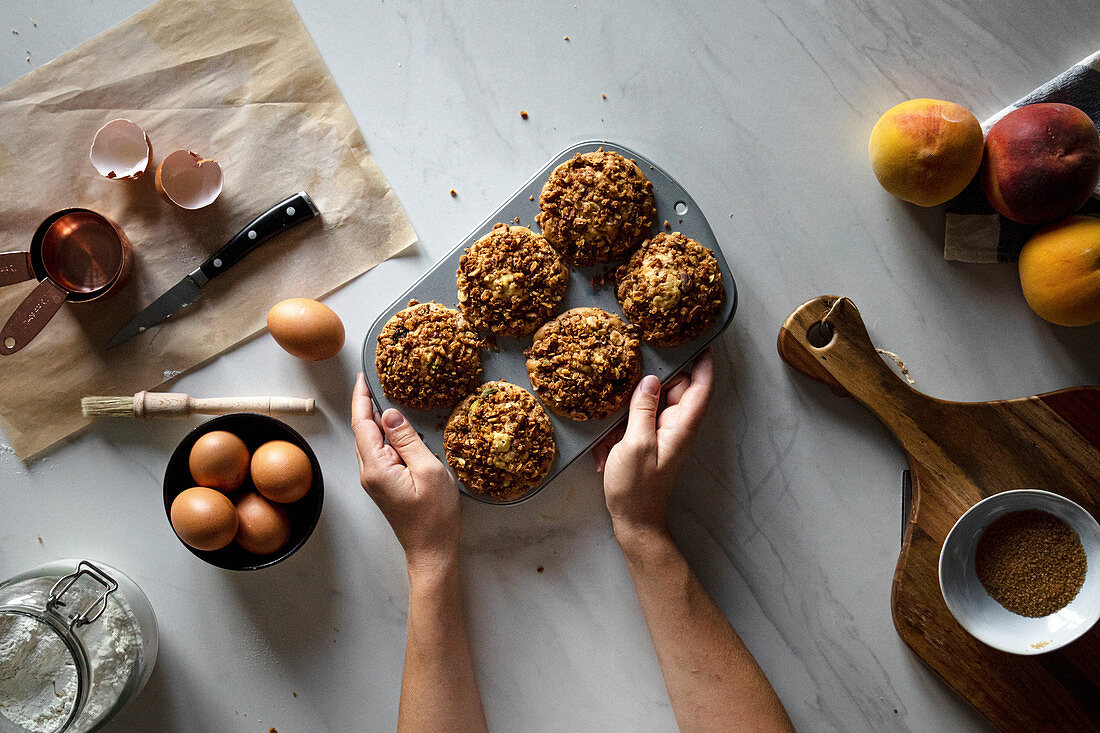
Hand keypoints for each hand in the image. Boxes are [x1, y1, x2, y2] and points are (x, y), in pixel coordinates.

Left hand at [352, 373, 460, 572]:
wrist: (431, 551)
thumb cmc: (435, 516)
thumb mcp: (428, 470)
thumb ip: (407, 440)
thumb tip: (389, 414)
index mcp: (377, 467)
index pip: (363, 424)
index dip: (361, 398)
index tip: (362, 378)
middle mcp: (369, 473)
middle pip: (362, 431)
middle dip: (365, 405)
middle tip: (374, 381)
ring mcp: (374, 480)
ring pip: (369, 442)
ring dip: (374, 420)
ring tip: (383, 398)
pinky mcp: (383, 485)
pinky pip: (378, 453)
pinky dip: (383, 436)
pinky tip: (394, 429)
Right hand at [594, 350, 713, 540]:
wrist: (634, 522)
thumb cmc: (637, 487)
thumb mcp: (635, 443)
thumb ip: (642, 409)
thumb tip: (650, 379)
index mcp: (681, 426)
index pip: (701, 387)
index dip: (704, 363)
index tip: (702, 340)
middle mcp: (675, 427)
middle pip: (672, 389)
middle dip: (655, 378)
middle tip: (636, 357)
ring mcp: (661, 434)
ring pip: (649, 404)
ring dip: (630, 408)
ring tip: (614, 414)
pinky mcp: (646, 442)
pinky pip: (635, 422)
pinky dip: (621, 428)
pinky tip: (607, 445)